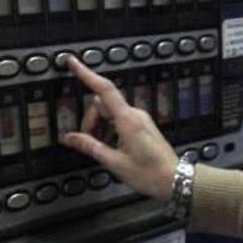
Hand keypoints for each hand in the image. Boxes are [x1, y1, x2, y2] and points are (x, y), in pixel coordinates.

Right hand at [60, 57, 178, 201]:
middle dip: (90, 120)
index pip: (104, 89)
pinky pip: (119, 119)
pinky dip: (108, 129)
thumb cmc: (148, 173)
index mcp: (128, 119)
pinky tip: (109, 147)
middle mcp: (134, 114)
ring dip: (99, 126)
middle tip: (87, 142)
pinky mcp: (142, 125)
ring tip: (100, 149)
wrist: (175, 180)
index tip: (73, 62)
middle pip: (103, 104)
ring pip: (110, 112)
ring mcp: (139, 118)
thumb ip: (91, 146)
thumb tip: (68, 138)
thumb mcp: (115, 162)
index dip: (86, 74)